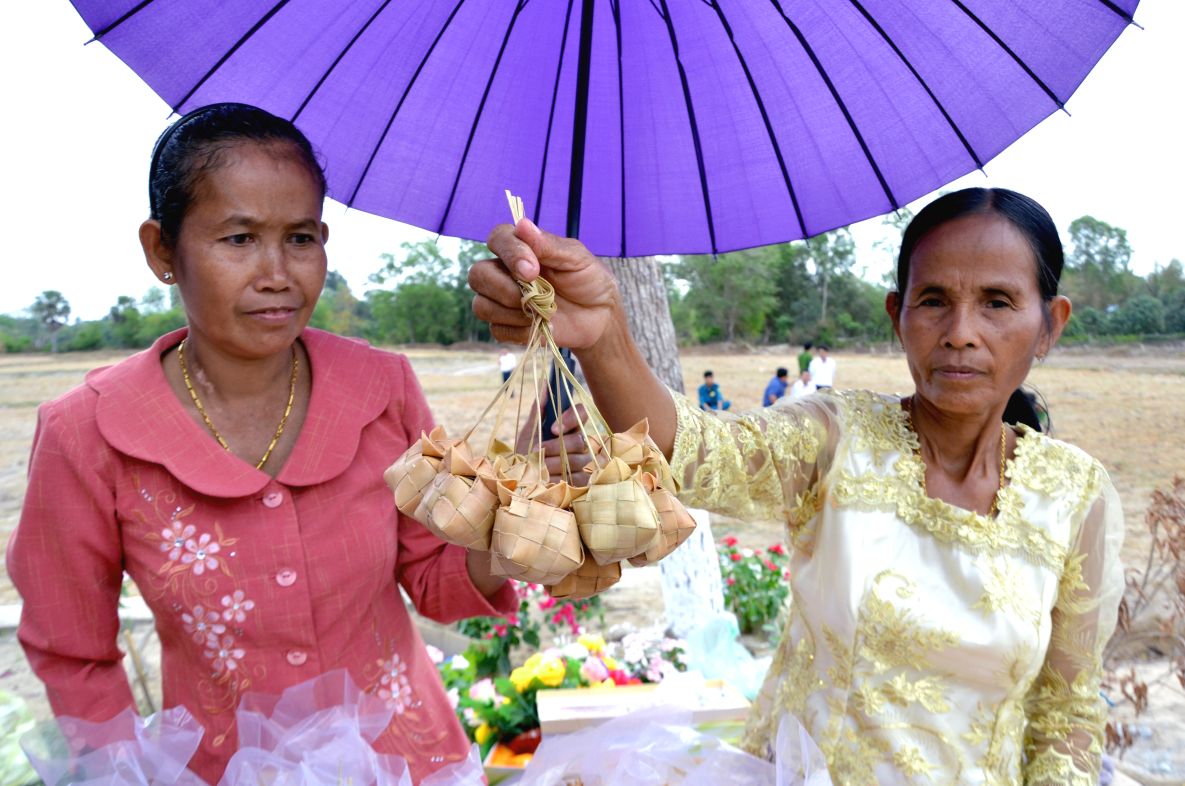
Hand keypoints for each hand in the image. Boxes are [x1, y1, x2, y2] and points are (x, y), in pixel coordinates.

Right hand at [470, 219, 620, 349]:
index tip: (532, 270)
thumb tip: (522, 223)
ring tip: (542, 311)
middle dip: (503, 288)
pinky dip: (519, 330)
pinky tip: (540, 325)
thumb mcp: (577, 259)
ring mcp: (503, 300)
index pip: (497, 239)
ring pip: (481, 305)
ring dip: (511, 312)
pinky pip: (496, 330)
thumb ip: (548, 245)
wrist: (600, 317)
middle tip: (533, 296)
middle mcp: (505, 272)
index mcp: (521, 248)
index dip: (509, 254)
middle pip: (478, 275)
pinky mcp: (507, 326)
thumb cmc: (589, 280)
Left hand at [515, 404, 593, 486]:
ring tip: (537, 468)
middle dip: (555, 447)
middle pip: (579, 440)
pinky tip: (548, 479)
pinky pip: (579, 477)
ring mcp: (583, 461)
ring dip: (553, 464)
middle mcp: (579, 442)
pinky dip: (560, 478)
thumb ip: (538, 410)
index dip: (570, 419)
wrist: (520, 480)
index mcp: (569, 426)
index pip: (581, 412)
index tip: (552, 429)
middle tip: (537, 452)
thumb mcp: (529, 431)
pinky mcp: (582, 480)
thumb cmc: (525, 453)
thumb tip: (544, 383)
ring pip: (577, 460)